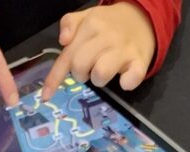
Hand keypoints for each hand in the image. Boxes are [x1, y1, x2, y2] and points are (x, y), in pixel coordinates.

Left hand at [41, 3, 155, 99]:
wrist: (143, 18)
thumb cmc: (109, 24)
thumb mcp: (87, 17)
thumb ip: (69, 24)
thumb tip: (63, 41)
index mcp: (91, 26)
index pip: (67, 55)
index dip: (54, 78)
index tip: (45, 96)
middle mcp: (106, 37)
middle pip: (80, 67)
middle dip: (80, 74)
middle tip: (89, 68)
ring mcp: (123, 50)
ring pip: (100, 75)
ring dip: (99, 80)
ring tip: (104, 71)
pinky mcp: (140, 61)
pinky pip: (130, 81)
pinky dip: (126, 83)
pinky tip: (125, 77)